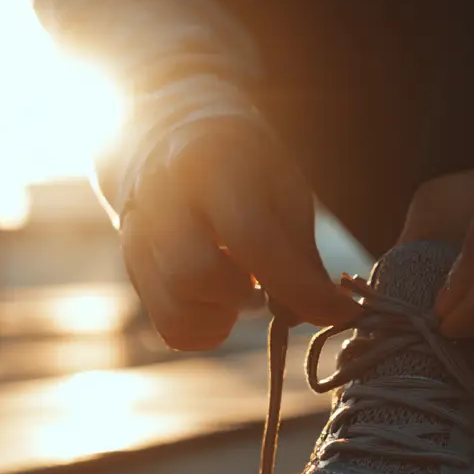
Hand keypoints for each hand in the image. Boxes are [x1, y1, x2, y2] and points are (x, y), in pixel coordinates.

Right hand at [120, 119, 352, 350]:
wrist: (174, 142)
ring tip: (242, 288)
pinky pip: (172, 328)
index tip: (341, 311)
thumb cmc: (244, 171)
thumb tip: (326, 312)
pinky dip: (208, 331)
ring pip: (178, 309)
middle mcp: (162, 198)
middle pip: (196, 276)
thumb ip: (301, 253)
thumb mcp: (284, 191)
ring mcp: (137, 234)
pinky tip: (220, 303)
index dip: (299, 286)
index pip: (250, 238)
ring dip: (225, 315)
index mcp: (210, 165)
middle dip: (244, 296)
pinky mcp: (132, 267)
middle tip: (263, 284)